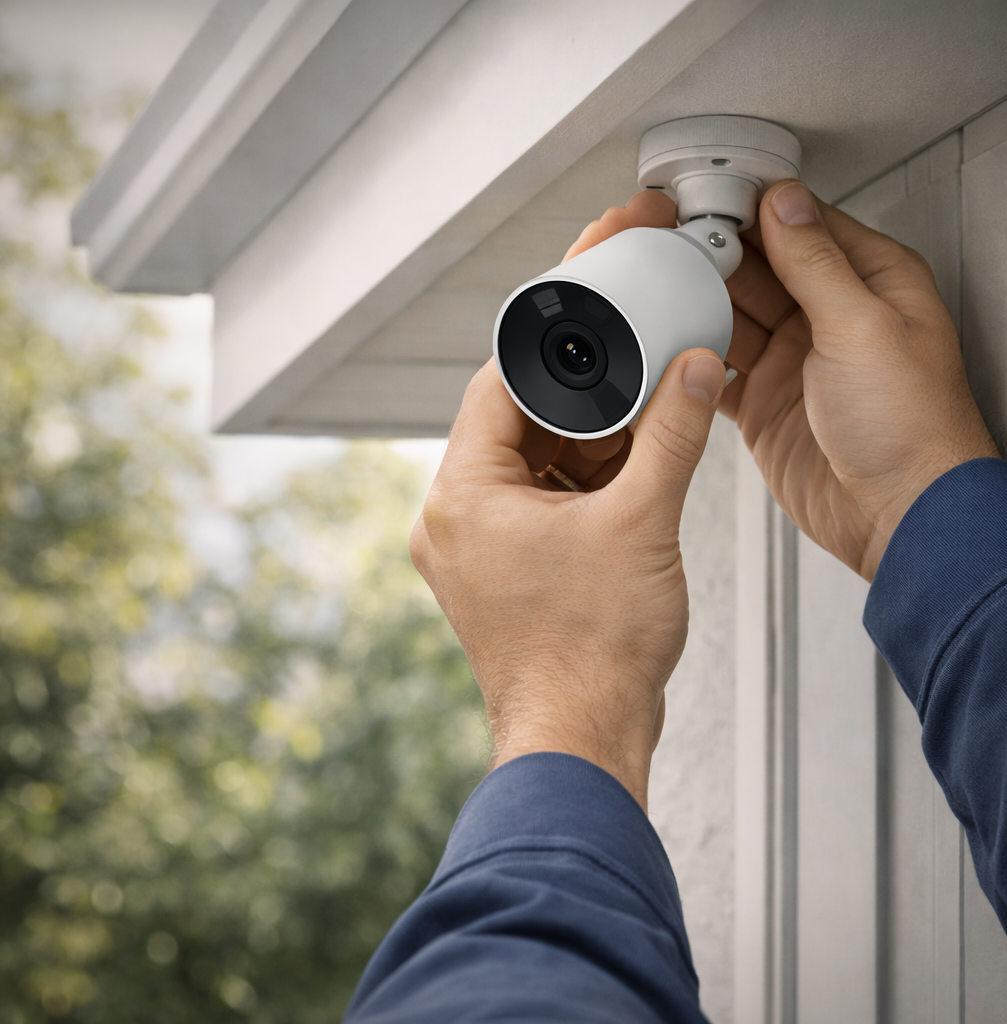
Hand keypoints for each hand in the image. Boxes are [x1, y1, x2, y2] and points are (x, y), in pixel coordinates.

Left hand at [410, 253, 725, 806]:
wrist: (582, 739)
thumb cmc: (591, 656)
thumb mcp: (643, 525)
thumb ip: (672, 435)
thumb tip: (694, 369)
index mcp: (463, 495)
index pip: (499, 381)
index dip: (551, 341)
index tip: (589, 312)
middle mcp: (454, 517)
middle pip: (515, 419)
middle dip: (577, 395)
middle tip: (628, 371)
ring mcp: (474, 547)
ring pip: (529, 460)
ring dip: (583, 442)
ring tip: (638, 430)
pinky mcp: (499, 569)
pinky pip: (536, 500)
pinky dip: (578, 482)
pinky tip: (625, 476)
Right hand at [580, 185, 998, 580]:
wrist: (896, 516)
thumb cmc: (912, 429)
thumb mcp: (863, 327)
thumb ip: (816, 264)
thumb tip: (784, 206)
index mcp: (872, 284)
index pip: (804, 227)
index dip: (756, 211)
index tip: (710, 199)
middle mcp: (830, 319)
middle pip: (760, 268)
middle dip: (717, 254)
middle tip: (670, 242)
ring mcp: (793, 362)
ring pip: (733, 316)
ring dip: (699, 303)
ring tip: (660, 285)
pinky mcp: (763, 403)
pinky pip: (717, 368)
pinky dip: (692, 357)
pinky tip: (670, 343)